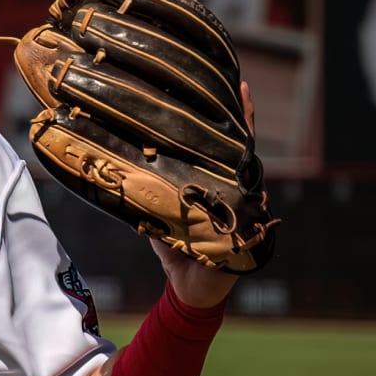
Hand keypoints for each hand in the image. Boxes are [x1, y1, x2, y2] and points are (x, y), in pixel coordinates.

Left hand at [149, 81, 255, 307]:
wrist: (189, 287)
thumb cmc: (176, 248)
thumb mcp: (159, 214)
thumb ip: (149, 192)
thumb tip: (119, 170)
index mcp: (209, 183)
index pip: (219, 146)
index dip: (224, 120)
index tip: (226, 88)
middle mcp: (230, 189)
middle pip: (239, 150)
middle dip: (241, 120)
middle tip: (239, 88)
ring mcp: (243, 205)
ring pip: (248, 171)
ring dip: (246, 145)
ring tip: (245, 111)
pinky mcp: (246, 226)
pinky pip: (252, 205)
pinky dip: (254, 193)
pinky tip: (257, 180)